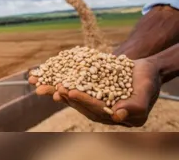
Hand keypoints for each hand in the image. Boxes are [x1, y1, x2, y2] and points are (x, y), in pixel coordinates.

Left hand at [28, 58, 161, 126]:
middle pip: (78, 103)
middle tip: (48, 88)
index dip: (82, 100)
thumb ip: (135, 106)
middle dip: (62, 95)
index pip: (95, 109)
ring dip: (53, 88)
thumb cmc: (147, 81)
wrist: (144, 70)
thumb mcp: (145, 92)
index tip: (70, 91)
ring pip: (70, 93)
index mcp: (112, 115)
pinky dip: (57, 77)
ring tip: (38, 83)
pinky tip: (44, 73)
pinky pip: (70, 82)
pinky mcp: (86, 87)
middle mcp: (99, 109)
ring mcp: (91, 98)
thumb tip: (118, 116)